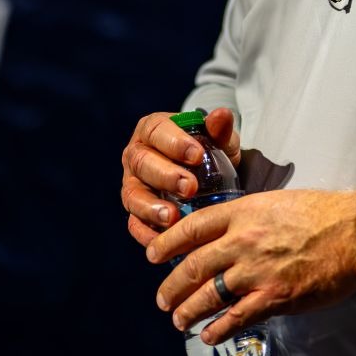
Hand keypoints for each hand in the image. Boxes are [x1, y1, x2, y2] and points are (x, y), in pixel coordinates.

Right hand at [120, 107, 239, 247]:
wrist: (206, 178)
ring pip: (132, 195)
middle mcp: (136, 155)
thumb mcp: (218, 140)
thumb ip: (219, 129)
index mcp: (153, 130)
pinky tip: (162, 240)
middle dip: (166, 175)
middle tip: (190, 187)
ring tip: (172, 217)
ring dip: (151, 207)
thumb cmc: (208, 153)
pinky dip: (146, 233)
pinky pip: (134, 223)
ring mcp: (133, 184)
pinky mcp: (135, 211)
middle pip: (142, 163)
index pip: (156, 131)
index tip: (197, 156)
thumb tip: (222, 115)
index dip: (174, 143)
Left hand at [145, 188, 355, 344]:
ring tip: (178, 320)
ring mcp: (256, 272)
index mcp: (243, 213)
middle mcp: (242, 241)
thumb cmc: (322, 214)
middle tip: (162, 298)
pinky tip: (208, 335)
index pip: (192, 227)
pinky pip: (236, 318)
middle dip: (171, 285)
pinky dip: (218, 330)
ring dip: (188, 310)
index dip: (166, 243)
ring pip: (208, 295)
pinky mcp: (274, 298)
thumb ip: (249, 217)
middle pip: (192, 265)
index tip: (152, 254)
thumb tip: (229, 231)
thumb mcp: (277, 202)